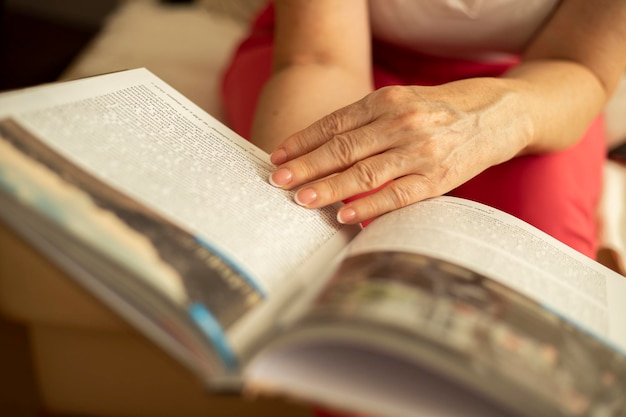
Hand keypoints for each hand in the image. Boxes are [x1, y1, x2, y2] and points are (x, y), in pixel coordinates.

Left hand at [268, 79, 530, 223]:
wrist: (501, 112)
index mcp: (387, 101)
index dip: (303, 141)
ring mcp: (421, 149)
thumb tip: (324, 149)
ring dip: (330, 187)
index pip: (334, 124)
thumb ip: (368, 121)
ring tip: (302, 199)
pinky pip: (397, 194)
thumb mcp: (403, 102)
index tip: (277, 156)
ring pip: (365, 172)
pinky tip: (345, 214)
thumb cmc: (442, 110)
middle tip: (278, 181)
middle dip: (306, 166)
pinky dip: (369, 205)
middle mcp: (401, 122)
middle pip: (343, 148)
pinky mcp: (439, 176)